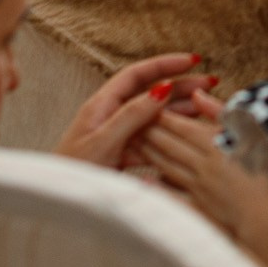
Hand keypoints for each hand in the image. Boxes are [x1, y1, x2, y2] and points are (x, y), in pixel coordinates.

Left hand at [54, 52, 203, 168]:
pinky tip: (186, 136)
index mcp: (101, 105)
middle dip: (180, 85)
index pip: (137, 74)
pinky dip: (168, 135)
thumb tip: (160, 89)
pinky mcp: (119, 154)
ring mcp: (115, 135)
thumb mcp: (103, 143)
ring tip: (205, 106)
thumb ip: (131, 116)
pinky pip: (149, 138)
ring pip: (152, 116)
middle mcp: (108, 115)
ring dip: (179, 110)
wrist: (58, 205)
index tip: (191, 61)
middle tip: (209, 82)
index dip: (165, 64)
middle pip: (149, 92)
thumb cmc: (73, 174)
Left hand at [142, 104, 267, 266]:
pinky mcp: (198, 208)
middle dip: (148, 130)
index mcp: (215, 145)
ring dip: (148, 153)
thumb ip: (221, 113)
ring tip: (132, 141)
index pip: (180, 126)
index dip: (161, 114)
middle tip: (131, 119)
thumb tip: (197, 94)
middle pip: (168, 145)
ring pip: (166, 166)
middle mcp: (202, 165)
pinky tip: (145, 180)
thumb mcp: (251, 134)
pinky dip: (157, 187)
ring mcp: (198, 188)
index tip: (147, 103)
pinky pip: (171, 195)